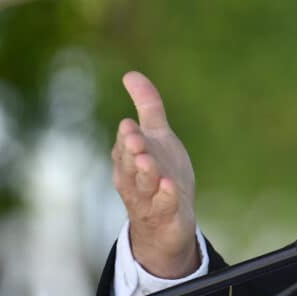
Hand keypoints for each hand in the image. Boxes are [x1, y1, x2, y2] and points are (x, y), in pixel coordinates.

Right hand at [111, 71, 198, 278]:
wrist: (168, 221)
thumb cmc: (160, 172)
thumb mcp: (157, 137)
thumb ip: (147, 106)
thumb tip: (131, 74)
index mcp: (129, 158)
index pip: (126, 145)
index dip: (128, 136)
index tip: (130, 124)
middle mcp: (134, 178)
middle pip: (129, 163)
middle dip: (131, 151)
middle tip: (134, 139)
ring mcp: (149, 198)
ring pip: (143, 184)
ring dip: (146, 172)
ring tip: (148, 161)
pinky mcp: (166, 213)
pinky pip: (164, 205)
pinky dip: (166, 196)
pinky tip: (170, 186)